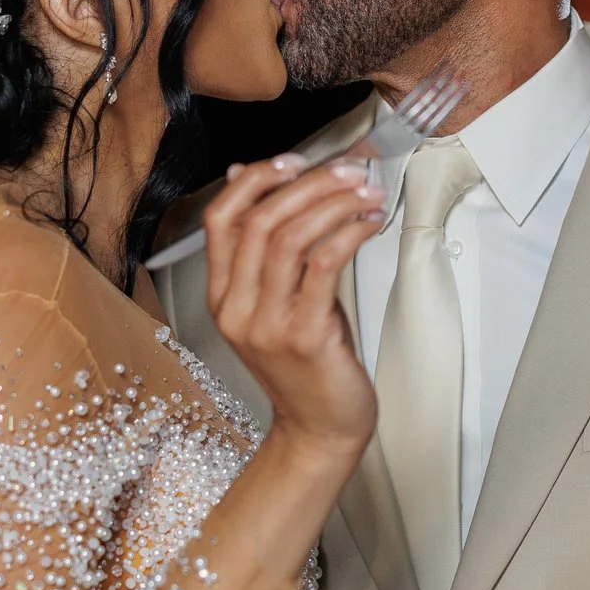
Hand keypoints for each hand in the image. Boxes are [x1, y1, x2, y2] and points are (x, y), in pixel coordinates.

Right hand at [202, 152, 384, 458]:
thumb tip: (249, 178)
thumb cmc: (307, 364)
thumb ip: (266, 250)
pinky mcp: (304, 336)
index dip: (256, 180)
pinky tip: (369, 223)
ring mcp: (266, 324)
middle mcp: (235, 309)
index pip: (220, 219)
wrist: (319, 428)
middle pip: (259, 221)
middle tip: (348, 169)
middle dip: (308, 183)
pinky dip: (349, 233)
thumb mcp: (276, 302)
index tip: (295, 160)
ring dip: (333, 203)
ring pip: (289, 238)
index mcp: (222, 296)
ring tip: (366, 191)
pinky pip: (323, 265)